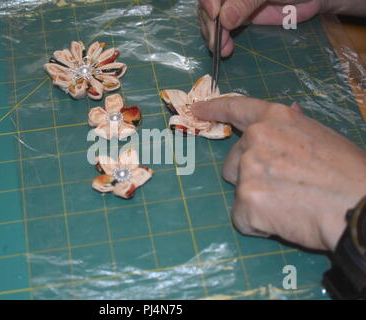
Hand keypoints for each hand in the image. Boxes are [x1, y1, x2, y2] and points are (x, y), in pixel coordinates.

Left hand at [191, 97, 365, 250]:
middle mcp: (256, 138)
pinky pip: (242, 216)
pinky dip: (258, 222)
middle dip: (250, 175)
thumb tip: (290, 110)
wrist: (359, 208)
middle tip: (285, 187)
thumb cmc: (349, 174)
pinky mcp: (246, 201)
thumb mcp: (323, 137)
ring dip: (254, 199)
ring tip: (289, 205)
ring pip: (237, 189)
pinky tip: (285, 220)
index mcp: (275, 119)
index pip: (236, 108)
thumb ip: (296, 128)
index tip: (198, 110)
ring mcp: (248, 169)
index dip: (215, 108)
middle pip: (232, 161)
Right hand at [198, 0, 322, 56]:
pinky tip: (224, 49)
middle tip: (218, 42)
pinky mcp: (237, 17)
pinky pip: (221, 28)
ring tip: (221, 50)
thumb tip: (224, 18)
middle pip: (207, 6)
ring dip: (213, 35)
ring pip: (211, 18)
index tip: (215, 16)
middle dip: (210, 24)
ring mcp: (231, 4)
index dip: (208, 2)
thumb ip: (246, 2)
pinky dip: (220, 40)